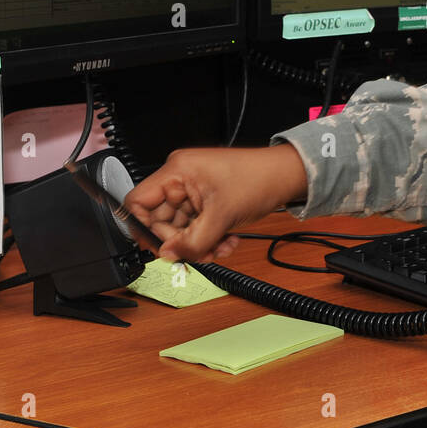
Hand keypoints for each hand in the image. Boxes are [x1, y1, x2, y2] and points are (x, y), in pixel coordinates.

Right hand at [122, 144, 307, 262]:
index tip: (160, 248)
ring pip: (180, 227)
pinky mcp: (206, 201)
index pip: (139, 201)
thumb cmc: (259, 179)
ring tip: (219, 248)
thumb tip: (168, 256)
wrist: (287, 176)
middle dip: (180, 241)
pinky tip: (226, 241)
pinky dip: (208, 238)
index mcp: (177, 172)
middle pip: (160, 220)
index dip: (143, 228)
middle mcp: (181, 179)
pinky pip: (196, 226)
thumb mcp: (221, 216)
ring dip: (197, 243)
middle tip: (197, 253)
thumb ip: (192, 241)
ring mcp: (194, 191)